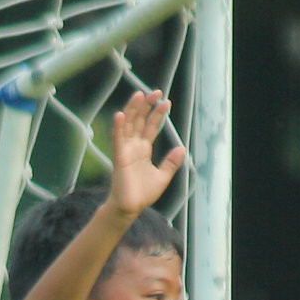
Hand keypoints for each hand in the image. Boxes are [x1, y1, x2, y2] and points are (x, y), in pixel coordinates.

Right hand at [106, 89, 184, 218]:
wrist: (131, 207)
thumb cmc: (143, 194)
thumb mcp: (163, 176)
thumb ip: (171, 163)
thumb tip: (182, 148)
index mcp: (143, 149)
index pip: (151, 126)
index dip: (157, 114)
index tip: (166, 102)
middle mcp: (134, 146)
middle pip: (139, 120)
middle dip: (146, 106)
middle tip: (156, 92)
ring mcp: (125, 150)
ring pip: (128, 125)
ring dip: (133, 110)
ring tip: (139, 95)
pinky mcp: (119, 157)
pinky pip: (118, 139)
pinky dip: (118, 127)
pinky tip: (121, 115)